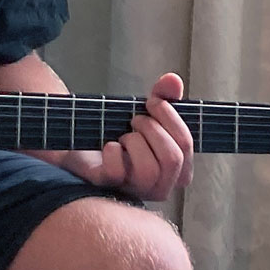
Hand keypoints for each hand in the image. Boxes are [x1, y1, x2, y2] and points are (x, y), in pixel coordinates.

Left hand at [62, 72, 193, 200]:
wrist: (83, 142)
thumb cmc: (121, 131)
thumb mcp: (147, 113)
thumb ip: (164, 97)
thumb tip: (173, 80)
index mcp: (177, 169)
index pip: (186, 145)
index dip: (170, 118)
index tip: (152, 102)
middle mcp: (161, 185)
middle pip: (172, 158)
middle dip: (152, 129)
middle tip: (135, 119)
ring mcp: (135, 189)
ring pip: (148, 170)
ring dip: (133, 141)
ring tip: (123, 135)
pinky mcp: (109, 186)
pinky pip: (116, 171)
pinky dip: (111, 151)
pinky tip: (108, 146)